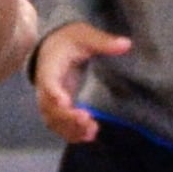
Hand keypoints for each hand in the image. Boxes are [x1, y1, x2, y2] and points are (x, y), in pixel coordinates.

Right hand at [31, 20, 131, 145]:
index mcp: (50, 66)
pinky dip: (72, 133)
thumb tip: (126, 44)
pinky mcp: (58, 109)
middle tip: (87, 118)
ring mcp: (50, 100)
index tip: (65, 101)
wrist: (54, 46)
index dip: (54, 93)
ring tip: (92, 130)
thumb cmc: (69, 40)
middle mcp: (46, 87)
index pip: (48, 81)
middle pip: (49, 107)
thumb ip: (103, 42)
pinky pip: (60, 125)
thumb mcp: (85, 35)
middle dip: (66, 116)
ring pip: (54, 120)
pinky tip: (89, 135)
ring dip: (71, 128)